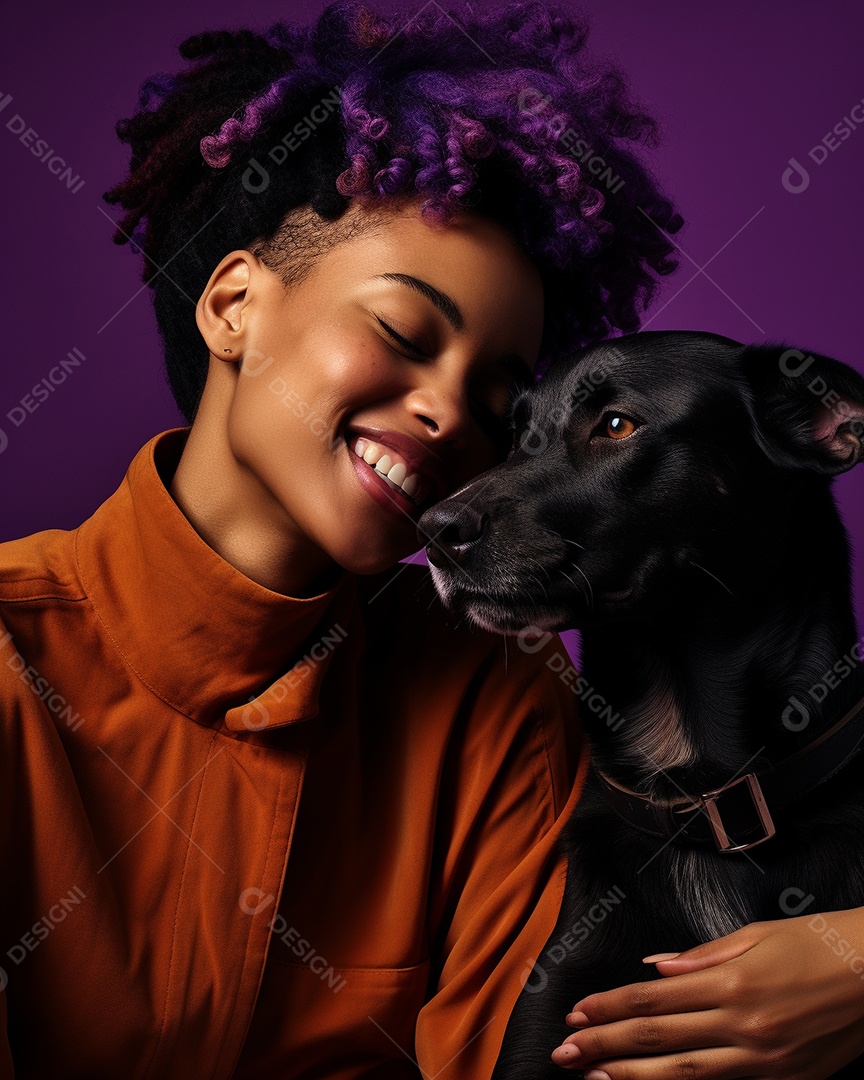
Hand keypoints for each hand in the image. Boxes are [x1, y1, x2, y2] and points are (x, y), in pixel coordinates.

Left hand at [551, 907, 863, 1078]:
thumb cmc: (816, 944)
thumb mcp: (755, 935)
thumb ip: (698, 956)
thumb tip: (653, 967)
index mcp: (730, 982)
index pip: (651, 997)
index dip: (609, 1006)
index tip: (576, 1012)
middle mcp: (741, 1025)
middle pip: (656, 1038)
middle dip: (604, 1046)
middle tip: (565, 1052)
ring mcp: (762, 1060)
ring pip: (683, 1074)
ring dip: (632, 1078)